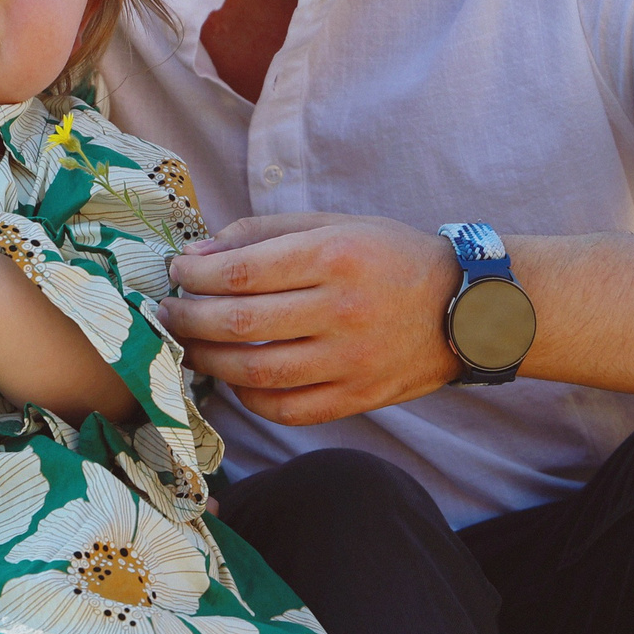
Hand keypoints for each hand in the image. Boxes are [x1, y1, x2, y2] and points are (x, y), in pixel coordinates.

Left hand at [159, 212, 461, 424]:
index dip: (194, 276)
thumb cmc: (391, 257)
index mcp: (334, 256)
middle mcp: (342, 310)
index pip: (240, 272)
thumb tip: (198, 255)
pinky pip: (287, 409)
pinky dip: (249, 397)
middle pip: (239, 323)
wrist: (467, 307)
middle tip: (166, 312)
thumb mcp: (334, 225)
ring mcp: (351, 361)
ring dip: (208, 361)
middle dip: (188, 318)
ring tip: (186, 347)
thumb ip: (263, 233)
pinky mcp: (359, 398)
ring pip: (255, 372)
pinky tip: (235, 379)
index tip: (176, 273)